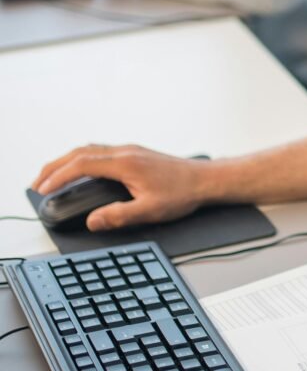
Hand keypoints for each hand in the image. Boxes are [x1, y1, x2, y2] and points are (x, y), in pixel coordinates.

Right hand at [32, 142, 207, 229]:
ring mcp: (130, 151)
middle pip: (79, 152)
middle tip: (38, 182)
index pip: (81, 165)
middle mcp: (125, 152)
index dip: (59, 176)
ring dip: (67, 162)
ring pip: (89, 150)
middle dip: (55, 166)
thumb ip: (119, 216)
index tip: (44, 187)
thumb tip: (93, 220)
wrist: (205, 179)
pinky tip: (80, 171)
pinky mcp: (135, 154)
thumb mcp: (150, 210)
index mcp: (125, 163)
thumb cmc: (183, 193)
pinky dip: (81, 160)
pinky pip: (99, 151)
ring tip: (52, 177)